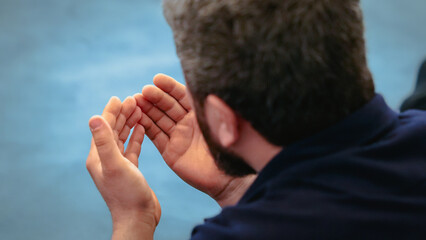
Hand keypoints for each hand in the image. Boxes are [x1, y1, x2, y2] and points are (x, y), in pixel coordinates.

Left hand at [86, 97, 160, 239]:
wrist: (138, 218)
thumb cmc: (126, 195)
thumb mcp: (115, 165)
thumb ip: (104, 141)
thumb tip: (93, 117)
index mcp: (98, 157)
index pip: (104, 128)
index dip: (111, 112)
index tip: (119, 98)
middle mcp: (106, 159)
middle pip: (113, 130)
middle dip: (122, 114)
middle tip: (134, 99)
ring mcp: (118, 164)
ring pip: (123, 137)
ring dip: (130, 122)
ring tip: (139, 109)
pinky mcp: (130, 169)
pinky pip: (132, 147)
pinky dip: (137, 135)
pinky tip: (142, 127)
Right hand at [135, 74, 255, 206]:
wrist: (228, 178)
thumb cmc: (230, 149)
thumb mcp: (223, 123)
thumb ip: (214, 107)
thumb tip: (203, 89)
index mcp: (201, 113)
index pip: (182, 95)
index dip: (169, 87)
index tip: (157, 78)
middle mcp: (188, 123)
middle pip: (168, 106)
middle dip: (155, 97)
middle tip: (143, 91)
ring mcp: (179, 137)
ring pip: (159, 120)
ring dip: (147, 110)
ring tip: (134, 101)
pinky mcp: (171, 152)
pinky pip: (156, 137)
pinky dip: (146, 127)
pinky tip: (136, 118)